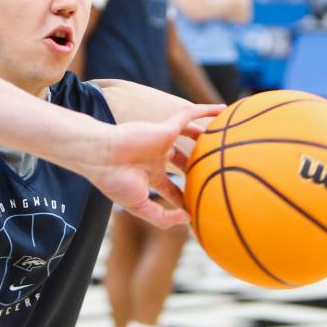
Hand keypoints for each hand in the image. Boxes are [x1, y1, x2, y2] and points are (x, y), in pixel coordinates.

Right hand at [78, 105, 223, 228]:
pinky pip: (189, 115)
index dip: (184, 198)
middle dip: (198, 167)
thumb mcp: (138, 206)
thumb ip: (162, 216)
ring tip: (225, 138)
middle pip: (184, 162)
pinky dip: (205, 110)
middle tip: (218, 172)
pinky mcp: (164, 128)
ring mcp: (161, 141)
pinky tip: (223, 109)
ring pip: (190, 136)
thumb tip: (189, 218)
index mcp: (149, 176)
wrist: (101, 156)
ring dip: (205, 137)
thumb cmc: (115, 181)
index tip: (198, 207)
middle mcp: (157, 158)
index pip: (172, 189)